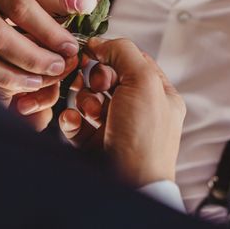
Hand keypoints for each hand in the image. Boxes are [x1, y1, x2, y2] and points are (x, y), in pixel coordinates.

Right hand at [59, 38, 184, 185]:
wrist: (130, 186)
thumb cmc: (144, 138)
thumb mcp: (143, 82)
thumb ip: (124, 52)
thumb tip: (101, 42)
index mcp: (158, 95)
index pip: (133, 61)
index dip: (113, 54)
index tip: (94, 52)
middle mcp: (139, 110)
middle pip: (107, 78)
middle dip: (96, 79)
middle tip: (97, 87)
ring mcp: (116, 128)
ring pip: (89, 99)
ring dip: (84, 100)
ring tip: (89, 112)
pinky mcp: (95, 144)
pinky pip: (76, 122)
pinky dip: (71, 120)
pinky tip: (74, 123)